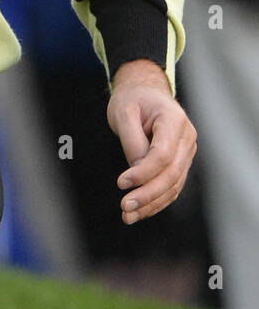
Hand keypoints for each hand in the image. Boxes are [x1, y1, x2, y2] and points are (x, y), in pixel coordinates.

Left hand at [107, 59, 196, 223]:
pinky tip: (139, 212)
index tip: (121, 183)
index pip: (163, 154)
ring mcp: (186, 153)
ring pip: (173, 185)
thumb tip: (136, 169)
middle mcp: (186, 139)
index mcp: (174, 121)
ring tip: (128, 216)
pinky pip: (171, 186)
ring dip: (151, 204)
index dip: (144, 172)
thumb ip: (131, 139)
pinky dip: (156, 201)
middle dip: (148, 194)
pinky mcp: (180, 163)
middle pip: (171, 174)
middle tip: (124, 207)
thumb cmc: (133, 99)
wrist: (145, 92)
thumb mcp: (123, 111)